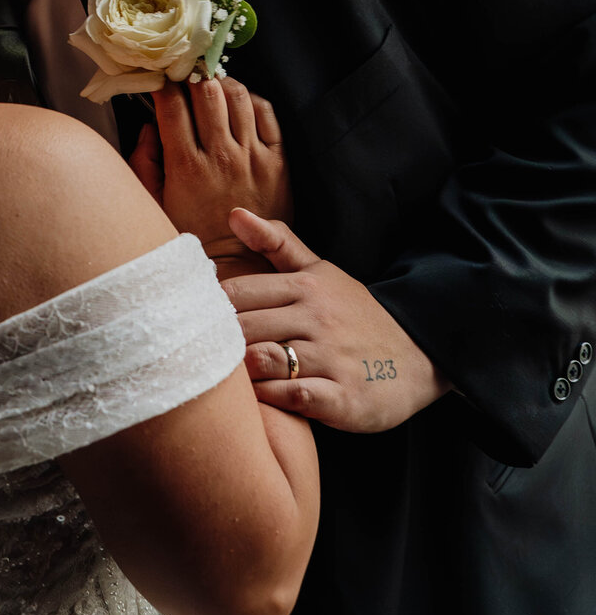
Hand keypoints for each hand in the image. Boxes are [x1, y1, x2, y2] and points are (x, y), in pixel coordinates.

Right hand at [128, 78, 291, 269]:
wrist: (238, 264)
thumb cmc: (192, 235)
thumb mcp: (154, 205)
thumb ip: (144, 164)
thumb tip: (147, 127)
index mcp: (186, 166)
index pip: (172, 105)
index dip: (163, 84)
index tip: (159, 80)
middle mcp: (221, 155)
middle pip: (206, 91)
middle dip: (192, 75)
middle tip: (185, 74)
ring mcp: (253, 156)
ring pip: (238, 95)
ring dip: (222, 82)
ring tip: (211, 85)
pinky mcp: (278, 161)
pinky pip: (267, 112)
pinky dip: (251, 99)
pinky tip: (238, 103)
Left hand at [221, 209, 451, 431]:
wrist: (421, 355)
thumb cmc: (356, 314)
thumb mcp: (320, 272)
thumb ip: (277, 243)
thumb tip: (234, 213)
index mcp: (306, 287)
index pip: (237, 293)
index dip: (208, 311)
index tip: (193, 324)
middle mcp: (318, 319)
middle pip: (244, 328)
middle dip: (217, 343)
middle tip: (199, 357)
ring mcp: (332, 358)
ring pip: (265, 360)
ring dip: (240, 373)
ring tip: (227, 381)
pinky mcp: (345, 397)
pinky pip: (294, 397)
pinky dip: (272, 400)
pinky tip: (263, 401)